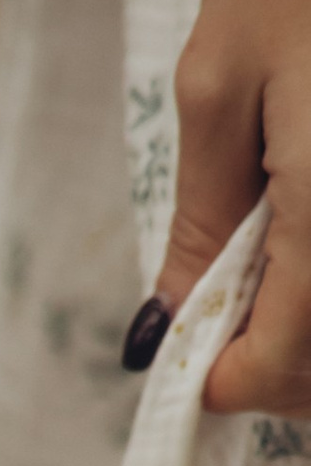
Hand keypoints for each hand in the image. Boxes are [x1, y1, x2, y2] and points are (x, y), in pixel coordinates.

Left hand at [150, 0, 310, 410]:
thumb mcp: (220, 83)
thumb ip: (201, 218)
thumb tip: (167, 323)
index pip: (277, 366)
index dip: (223, 381)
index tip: (186, 359)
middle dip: (272, 368)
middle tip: (222, 328)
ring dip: (303, 333)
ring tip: (259, 289)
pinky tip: (297, 248)